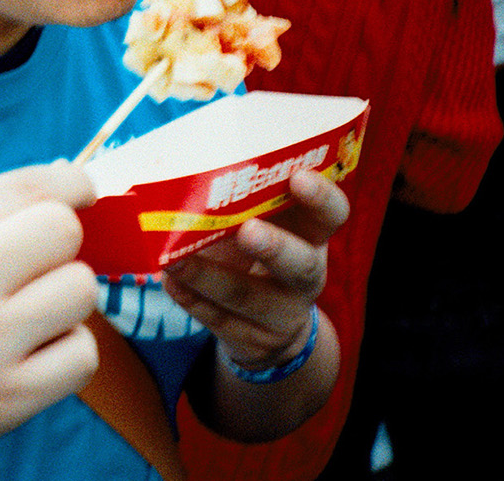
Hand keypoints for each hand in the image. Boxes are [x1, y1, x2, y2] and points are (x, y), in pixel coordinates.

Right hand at [0, 161, 100, 475]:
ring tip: (26, 317)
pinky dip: (67, 354)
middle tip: (35, 269)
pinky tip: (30, 356)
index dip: (73, 183)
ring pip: (82, 289)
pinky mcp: (11, 396)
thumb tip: (75, 180)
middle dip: (61, 247)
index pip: (32, 187)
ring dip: (65, 302)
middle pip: (65, 231)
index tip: (81, 192)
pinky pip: (85, 352)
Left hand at [161, 170, 347, 368]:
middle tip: (247, 230)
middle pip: (301, 264)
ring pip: (248, 298)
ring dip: (209, 277)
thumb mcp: (268, 226)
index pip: (332, 215)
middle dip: (274, 247)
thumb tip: (196, 165)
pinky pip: (217, 320)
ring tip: (174, 260)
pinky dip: (190, 299)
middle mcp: (304, 276)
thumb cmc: (262, 253)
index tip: (298, 177)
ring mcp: (280, 313)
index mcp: (312, 236)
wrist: (271, 328)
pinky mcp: (249, 339)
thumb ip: (249, 202)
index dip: (321, 198)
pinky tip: (170, 282)